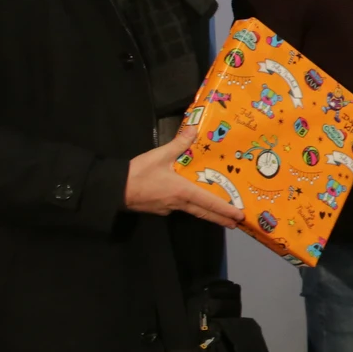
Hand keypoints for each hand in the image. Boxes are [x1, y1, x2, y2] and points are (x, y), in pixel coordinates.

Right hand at [125, 128, 246, 226]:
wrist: (114, 189)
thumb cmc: (138, 173)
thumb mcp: (160, 155)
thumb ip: (179, 143)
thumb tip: (194, 128)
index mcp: (183, 192)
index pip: (209, 203)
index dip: (225, 210)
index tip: (239, 216)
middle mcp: (178, 204)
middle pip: (204, 213)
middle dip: (221, 218)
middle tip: (237, 222)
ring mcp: (168, 209)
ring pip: (193, 211)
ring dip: (207, 214)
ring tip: (220, 214)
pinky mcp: (159, 209)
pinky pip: (179, 208)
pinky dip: (190, 207)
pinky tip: (192, 201)